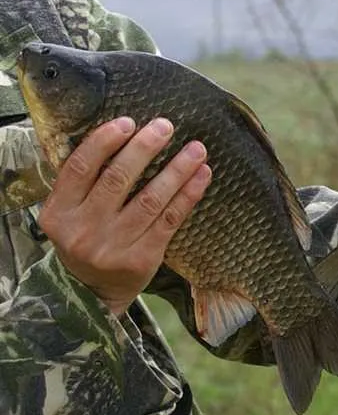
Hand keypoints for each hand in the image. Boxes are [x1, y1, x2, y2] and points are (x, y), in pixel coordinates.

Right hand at [38, 117, 211, 315]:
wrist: (92, 293)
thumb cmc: (86, 238)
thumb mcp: (71, 213)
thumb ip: (85, 183)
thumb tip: (126, 135)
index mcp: (60, 212)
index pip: (79, 168)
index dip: (104, 141)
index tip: (128, 122)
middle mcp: (84, 230)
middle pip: (117, 180)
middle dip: (145, 148)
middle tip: (166, 126)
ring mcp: (114, 246)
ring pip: (150, 199)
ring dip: (177, 170)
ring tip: (197, 149)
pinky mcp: (144, 258)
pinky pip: (170, 220)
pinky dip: (189, 194)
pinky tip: (202, 176)